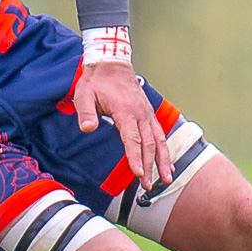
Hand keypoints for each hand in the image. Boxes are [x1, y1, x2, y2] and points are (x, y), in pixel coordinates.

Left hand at [71, 60, 173, 190]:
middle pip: (148, 144)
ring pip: (159, 141)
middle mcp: (141, 114)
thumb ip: (85, 112)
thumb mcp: (84, 94)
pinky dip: (165, 150)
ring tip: (167, 180)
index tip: (137, 174)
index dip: (135, 157)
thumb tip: (87, 129)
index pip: (132, 139)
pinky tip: (167, 164)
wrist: (111, 64)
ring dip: (163, 161)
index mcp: (125, 111)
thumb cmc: (95, 81)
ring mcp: (147, 114)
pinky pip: (160, 135)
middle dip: (149, 166)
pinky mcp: (149, 115)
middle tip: (147, 186)